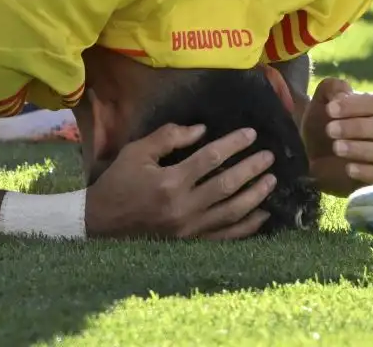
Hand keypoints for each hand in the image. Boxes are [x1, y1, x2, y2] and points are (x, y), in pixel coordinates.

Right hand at [84, 123, 278, 239]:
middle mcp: (184, 207)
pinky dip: (247, 227)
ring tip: (271, 181)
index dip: (233, 144)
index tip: (251, 134)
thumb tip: (201, 130)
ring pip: (232, 212)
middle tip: (270, 156)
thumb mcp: (136, 152)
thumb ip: (168, 137)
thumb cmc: (118, 183)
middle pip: (227, 184)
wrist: (101, 223)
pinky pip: (226, 237)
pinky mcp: (191, 243)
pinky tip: (262, 215)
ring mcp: (189, 229)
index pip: (210, 158)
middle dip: (252, 169)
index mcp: (170, 182)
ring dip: (255, 196)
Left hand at [301, 78, 372, 195]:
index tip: (330, 109)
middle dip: (356, 127)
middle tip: (330, 130)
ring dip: (360, 148)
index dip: (355, 105)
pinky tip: (348, 168)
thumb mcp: (321, 101)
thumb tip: (344, 91)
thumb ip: (332, 88)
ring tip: (336, 147)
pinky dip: (367, 171)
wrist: (310, 154)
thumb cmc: (321, 123)